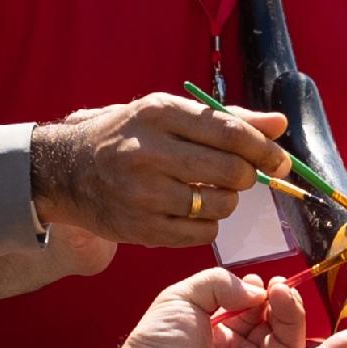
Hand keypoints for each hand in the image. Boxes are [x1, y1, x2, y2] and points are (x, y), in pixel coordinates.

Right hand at [32, 95, 289, 248]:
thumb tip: (280, 126)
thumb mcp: (170, 115)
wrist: (65, 171)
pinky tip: (191, 211)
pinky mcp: (141, 229)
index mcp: (159, 114)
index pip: (229, 132)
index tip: (281, 160)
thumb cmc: (129, 137)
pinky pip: (202, 233)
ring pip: (220, 206)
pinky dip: (208, 224)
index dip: (264, 149)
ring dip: (227, 201)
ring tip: (208, 190)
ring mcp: (142, 194)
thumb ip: (227, 119)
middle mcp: (148, 152)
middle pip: (231, 172)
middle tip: (240, 176)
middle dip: (247, 176)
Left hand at [116, 269, 346, 347]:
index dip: (259, 293)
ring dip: (293, 316)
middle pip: (275, 323)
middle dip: (280, 302)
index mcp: (216, 331)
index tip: (257, 283)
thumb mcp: (185, 295)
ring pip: (289, 341)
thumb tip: (257, 291)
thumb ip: (222, 283)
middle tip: (277, 288)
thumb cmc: (158, 344)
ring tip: (283, 297)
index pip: (252, 308)